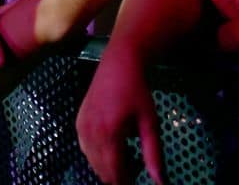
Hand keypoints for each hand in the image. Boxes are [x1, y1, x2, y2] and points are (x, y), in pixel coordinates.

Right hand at [76, 49, 164, 184]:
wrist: (118, 65)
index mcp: (109, 133)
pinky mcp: (78, 121)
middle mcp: (90, 132)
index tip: (137, 178)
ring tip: (127, 152)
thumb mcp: (150, 124)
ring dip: (108, 165)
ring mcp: (81, 127)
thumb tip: (159, 181)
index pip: (113, 172)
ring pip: (92, 161)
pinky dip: (98, 154)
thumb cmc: (137, 93)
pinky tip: (113, 145)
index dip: (126, 181)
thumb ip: (153, 155)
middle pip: (101, 170)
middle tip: (136, 164)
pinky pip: (85, 148)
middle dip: (118, 174)